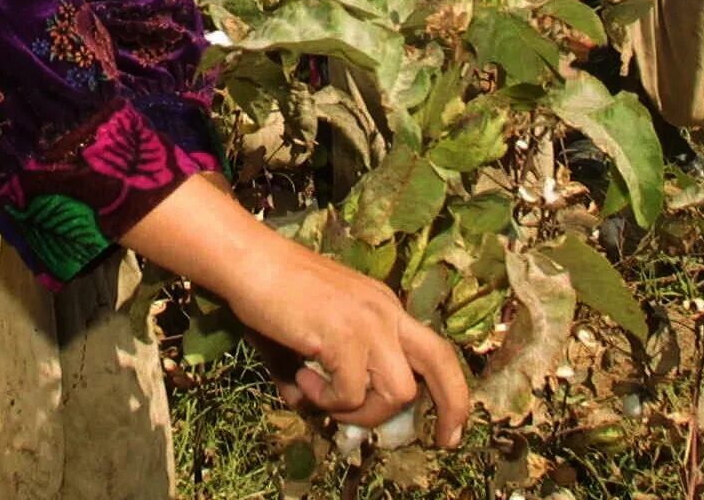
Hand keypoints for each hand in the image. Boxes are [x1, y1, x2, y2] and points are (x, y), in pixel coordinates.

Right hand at [224, 238, 470, 444]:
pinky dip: (327, 400)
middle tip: (445, 441)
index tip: (448, 429)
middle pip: (441, 361)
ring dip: (363, 411)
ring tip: (325, 397)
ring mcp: (369, 322)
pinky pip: (352, 393)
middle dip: (452, 406)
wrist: (250, 262)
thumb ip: (313, 372)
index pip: (432, 350)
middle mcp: (386, 312)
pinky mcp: (345, 336)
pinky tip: (301, 378)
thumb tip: (304, 406)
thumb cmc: (271, 294)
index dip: (448, 389)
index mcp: (384, 308)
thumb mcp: (308, 336)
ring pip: (399, 392)